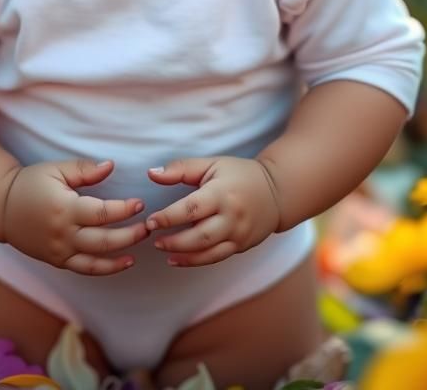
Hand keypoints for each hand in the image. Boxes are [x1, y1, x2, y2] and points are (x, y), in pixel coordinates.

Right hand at [2, 158, 149, 276]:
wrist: (2, 207)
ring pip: (97, 260)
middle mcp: (63, 234)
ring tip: (141, 244)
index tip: (140, 203)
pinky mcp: (57, 261)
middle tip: (148, 226)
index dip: (124, 210)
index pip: (101, 213)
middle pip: (104, 240)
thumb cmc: (31, 183)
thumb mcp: (56, 169)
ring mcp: (60, 251)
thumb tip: (111, 166)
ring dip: (122, 254)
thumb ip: (84, 170)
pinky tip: (124, 262)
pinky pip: (86, 269)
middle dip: (130, 234)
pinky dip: (106, 269)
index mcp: (64, 208)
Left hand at [144, 156, 281, 266]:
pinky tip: (177, 259)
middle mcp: (232, 217)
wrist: (276, 191)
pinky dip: (195, 261)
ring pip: (207, 252)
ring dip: (182, 254)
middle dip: (174, 241)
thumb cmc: (239, 174)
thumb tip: (152, 173)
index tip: (150, 221)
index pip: (192, 208)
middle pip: (199, 235)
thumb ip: (181, 168)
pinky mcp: (241, 246)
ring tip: (163, 249)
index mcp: (222, 193)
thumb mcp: (211, 164)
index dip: (168, 217)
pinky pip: (216, 258)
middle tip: (153, 238)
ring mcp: (238, 234)